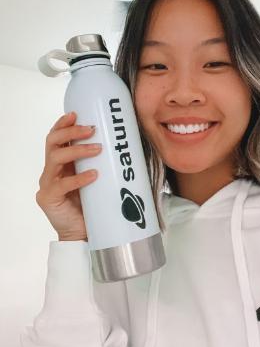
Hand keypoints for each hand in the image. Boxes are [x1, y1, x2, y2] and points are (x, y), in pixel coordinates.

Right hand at [36, 112, 101, 241]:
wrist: (84, 233)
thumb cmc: (92, 203)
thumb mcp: (97, 176)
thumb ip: (100, 162)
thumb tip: (124, 143)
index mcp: (61, 163)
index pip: (56, 137)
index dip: (63, 123)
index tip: (77, 114)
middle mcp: (51, 170)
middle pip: (53, 142)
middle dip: (71, 132)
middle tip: (91, 129)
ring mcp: (48, 184)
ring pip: (54, 158)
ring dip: (77, 150)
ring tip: (97, 149)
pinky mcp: (49, 199)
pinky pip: (61, 184)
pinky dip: (78, 177)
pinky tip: (93, 175)